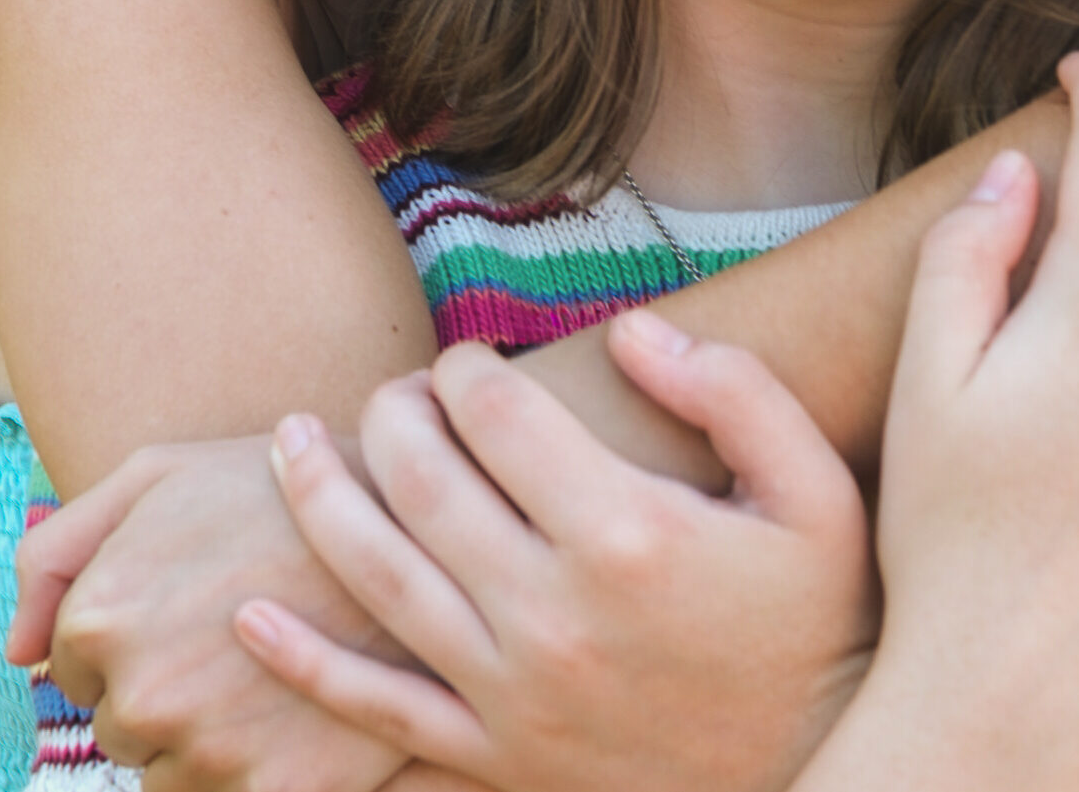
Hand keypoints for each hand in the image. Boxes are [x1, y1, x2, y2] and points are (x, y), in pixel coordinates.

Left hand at [10, 436, 414, 791]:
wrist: (413, 521)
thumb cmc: (277, 486)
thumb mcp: (158, 473)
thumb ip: (57, 552)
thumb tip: (16, 654)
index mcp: (103, 618)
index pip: (75, 665)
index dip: (134, 630)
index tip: (194, 597)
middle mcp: (143, 694)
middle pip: (121, 726)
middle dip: (164, 686)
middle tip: (234, 630)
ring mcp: (207, 754)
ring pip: (168, 775)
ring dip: (204, 738)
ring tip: (268, 669)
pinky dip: (255, 767)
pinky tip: (295, 709)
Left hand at [235, 325, 877, 791]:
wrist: (826, 771)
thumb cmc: (823, 618)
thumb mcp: (816, 490)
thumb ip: (733, 391)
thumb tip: (631, 331)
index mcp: (626, 530)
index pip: (500, 415)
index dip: (469, 368)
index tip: (470, 360)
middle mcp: (554, 611)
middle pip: (426, 482)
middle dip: (393, 415)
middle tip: (392, 391)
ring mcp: (516, 694)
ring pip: (383, 581)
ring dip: (321, 502)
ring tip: (289, 442)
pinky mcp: (498, 760)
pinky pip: (379, 711)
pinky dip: (308, 665)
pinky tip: (251, 620)